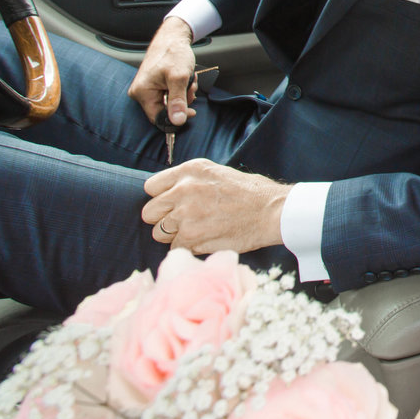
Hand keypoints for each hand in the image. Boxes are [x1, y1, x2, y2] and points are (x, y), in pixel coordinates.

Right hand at [128, 16, 197, 125]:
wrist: (172, 37)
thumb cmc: (173, 52)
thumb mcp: (179, 77)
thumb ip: (178, 100)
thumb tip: (177, 121)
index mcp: (142, 92)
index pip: (158, 118)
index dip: (176, 117)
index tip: (191, 111)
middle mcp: (140, 92)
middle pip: (165, 110)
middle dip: (182, 101)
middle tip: (189, 88)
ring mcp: (146, 89)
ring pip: (169, 103)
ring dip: (183, 94)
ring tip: (187, 80)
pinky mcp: (153, 85)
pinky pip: (169, 95)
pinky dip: (180, 89)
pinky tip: (183, 79)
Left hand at [142, 159, 291, 253]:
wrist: (270, 211)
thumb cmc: (249, 192)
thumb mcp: (216, 172)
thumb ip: (189, 181)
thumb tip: (168, 195)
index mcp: (189, 170)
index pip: (151, 187)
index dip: (161, 198)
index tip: (171, 204)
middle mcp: (183, 190)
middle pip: (149, 212)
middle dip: (163, 219)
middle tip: (182, 222)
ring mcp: (186, 215)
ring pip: (159, 233)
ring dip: (173, 235)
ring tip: (195, 231)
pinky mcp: (192, 238)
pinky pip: (175, 248)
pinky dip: (187, 248)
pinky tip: (204, 240)